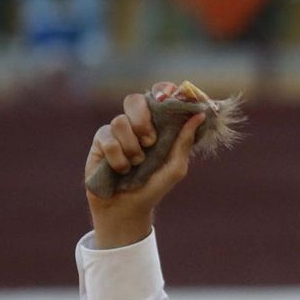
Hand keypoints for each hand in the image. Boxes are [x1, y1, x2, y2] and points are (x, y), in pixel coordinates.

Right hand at [85, 82, 206, 248]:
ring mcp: (117, 131)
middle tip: (150, 141)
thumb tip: (199, 116)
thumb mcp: (175, 167)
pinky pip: (107, 139)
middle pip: (134, 100)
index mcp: (157, 124)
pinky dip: (117, 158)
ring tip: (136, 164)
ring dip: (131, 147)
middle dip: (142, 119)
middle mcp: (136, 124)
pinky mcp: (100, 142)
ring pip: (120, 122)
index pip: (158, 96)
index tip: (167, 98)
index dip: (162, 91)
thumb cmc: (154, 187)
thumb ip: (184, 141)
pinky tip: (121, 170)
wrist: (128, 208)